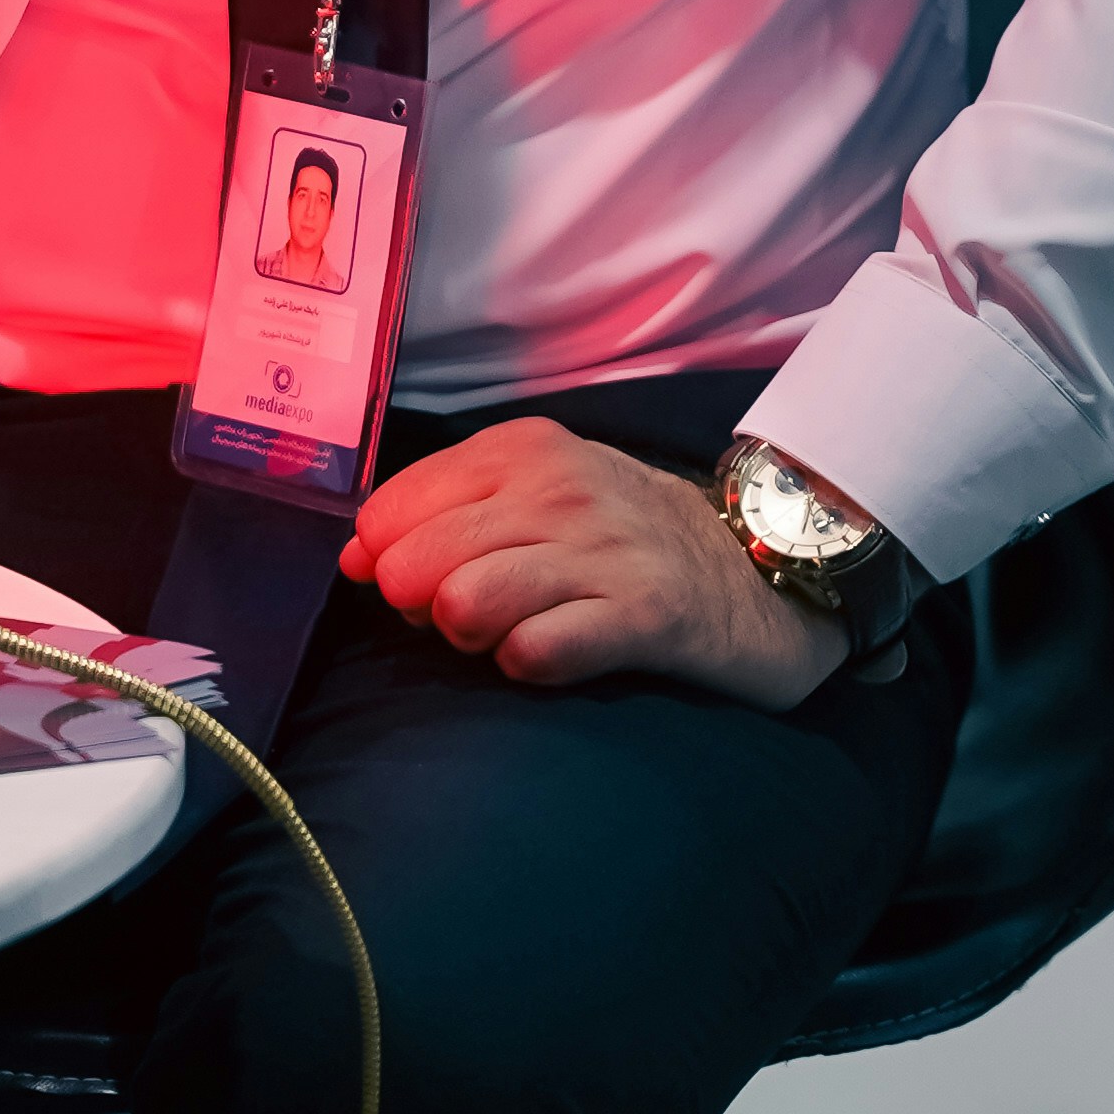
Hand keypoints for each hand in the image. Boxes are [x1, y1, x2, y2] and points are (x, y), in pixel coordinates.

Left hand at [341, 420, 846, 708]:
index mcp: (521, 450)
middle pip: (416, 563)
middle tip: (461, 618)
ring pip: (466, 603)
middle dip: (417, 607)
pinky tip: (548, 654)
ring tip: (504, 635)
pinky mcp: (645, 616)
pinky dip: (525, 663)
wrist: (756, 567)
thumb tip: (356, 557)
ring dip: (466, 636)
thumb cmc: (623, 538)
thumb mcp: (536, 497)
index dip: (385, 561)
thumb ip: (446, 515)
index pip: (391, 510)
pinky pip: (540, 650)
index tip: (418, 583)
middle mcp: (558, 489)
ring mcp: (603, 550)